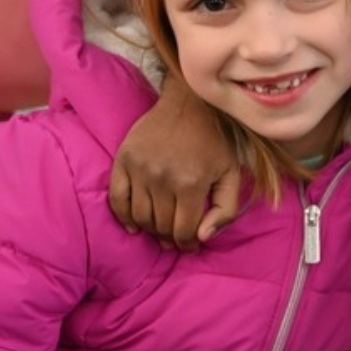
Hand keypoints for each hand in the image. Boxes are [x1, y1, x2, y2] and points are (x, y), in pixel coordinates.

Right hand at [109, 79, 242, 249]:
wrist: (189, 105)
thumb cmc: (215, 142)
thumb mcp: (232, 174)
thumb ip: (226, 209)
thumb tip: (203, 237)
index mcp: (191, 183)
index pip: (183, 230)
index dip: (187, 244)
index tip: (190, 246)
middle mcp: (162, 179)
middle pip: (161, 225)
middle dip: (170, 238)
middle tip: (175, 240)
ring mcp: (139, 170)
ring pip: (140, 216)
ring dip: (150, 230)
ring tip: (160, 231)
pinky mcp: (123, 161)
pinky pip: (117, 199)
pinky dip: (124, 217)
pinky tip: (134, 226)